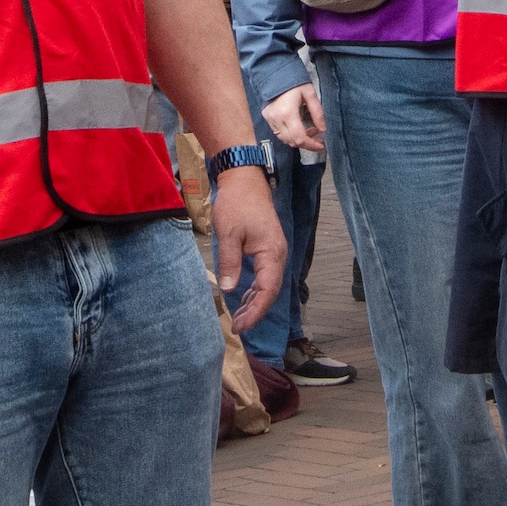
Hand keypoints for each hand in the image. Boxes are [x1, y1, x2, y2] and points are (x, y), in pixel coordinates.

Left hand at [206, 163, 288, 332]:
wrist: (244, 179)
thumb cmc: (237, 202)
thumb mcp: (228, 233)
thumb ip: (229, 261)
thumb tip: (229, 289)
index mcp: (272, 252)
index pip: (267, 290)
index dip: (255, 311)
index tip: (240, 325)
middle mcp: (278, 255)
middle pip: (270, 291)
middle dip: (254, 311)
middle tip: (237, 327)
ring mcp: (274, 252)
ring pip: (268, 285)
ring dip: (254, 303)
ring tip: (238, 318)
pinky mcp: (267, 249)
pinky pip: (264, 276)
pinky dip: (254, 290)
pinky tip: (243, 299)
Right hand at [261, 83, 326, 159]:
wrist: (275, 72)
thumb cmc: (293, 81)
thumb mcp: (310, 94)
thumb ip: (317, 113)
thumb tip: (323, 129)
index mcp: (288, 113)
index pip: (300, 138)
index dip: (311, 145)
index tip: (320, 145)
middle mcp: (277, 119)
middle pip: (292, 142)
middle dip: (307, 143)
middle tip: (317, 137)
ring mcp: (270, 119)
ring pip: (285, 139)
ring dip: (298, 139)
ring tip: (309, 130)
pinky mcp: (267, 117)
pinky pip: (279, 133)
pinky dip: (290, 134)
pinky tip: (298, 127)